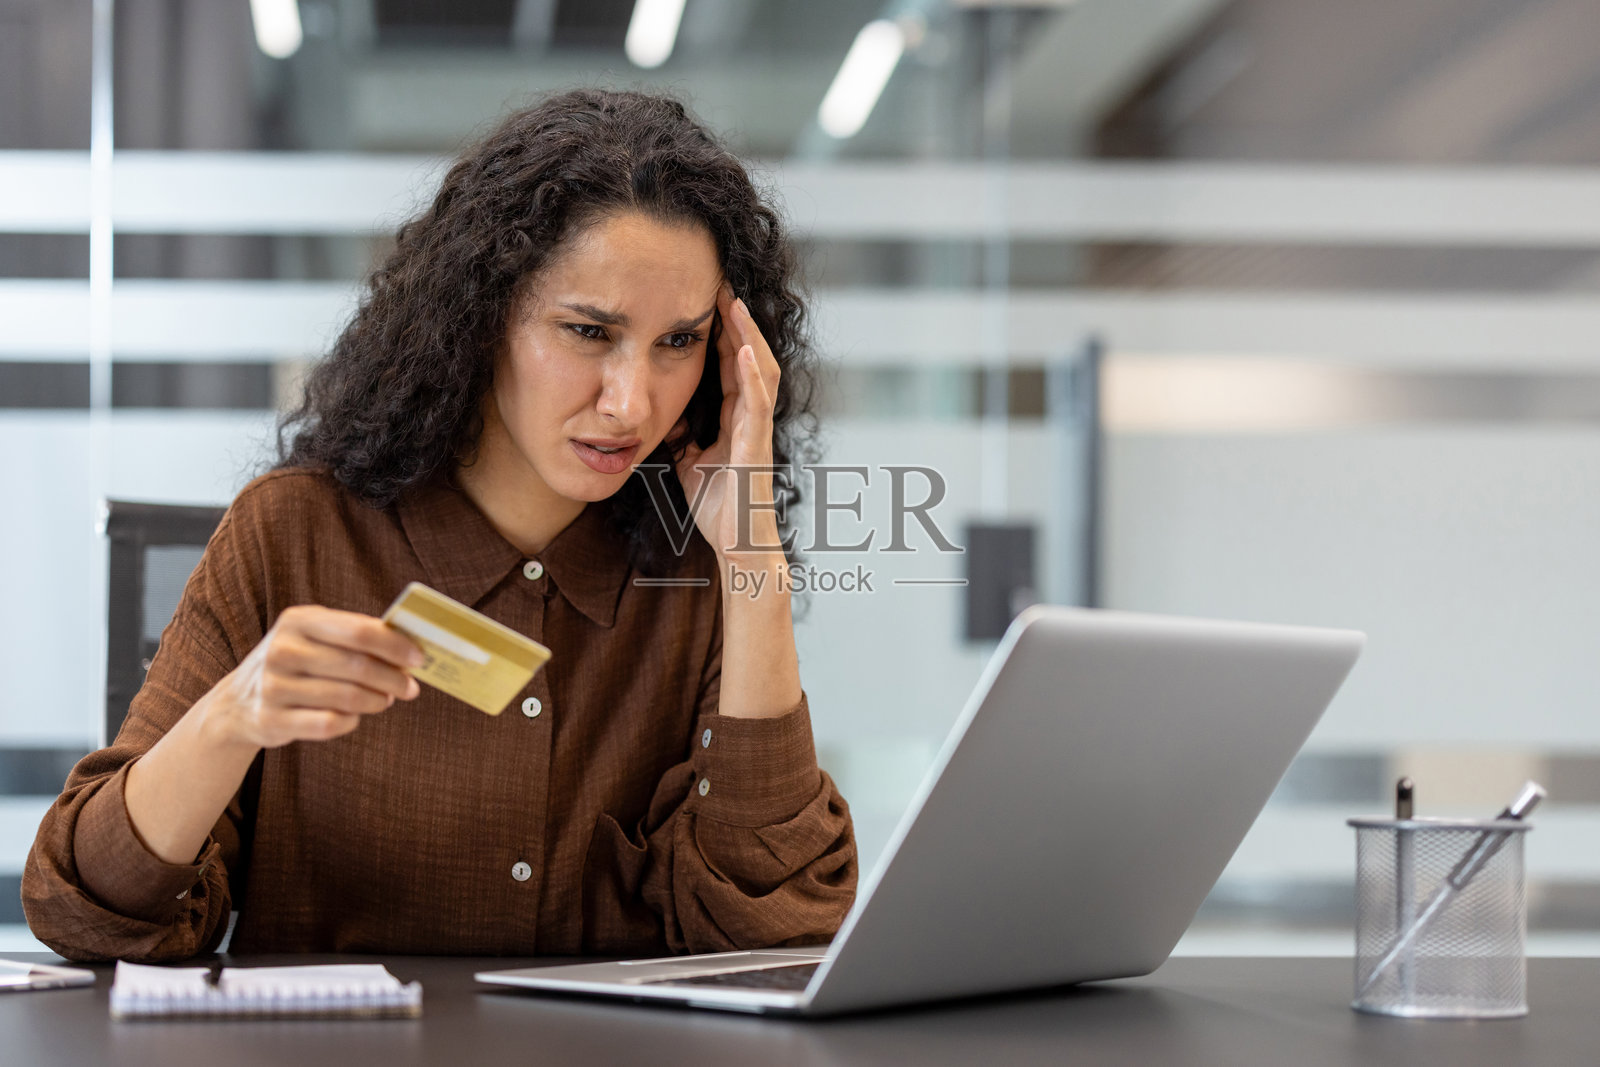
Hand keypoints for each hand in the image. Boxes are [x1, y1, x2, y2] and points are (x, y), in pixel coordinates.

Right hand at [198, 604, 423, 749]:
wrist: (237, 702)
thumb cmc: (296, 662)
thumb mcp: (315, 637)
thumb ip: (356, 637)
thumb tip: (410, 649)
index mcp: (299, 620)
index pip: (358, 632)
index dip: (395, 646)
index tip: (420, 658)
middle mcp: (282, 650)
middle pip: (357, 666)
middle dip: (393, 679)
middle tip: (410, 688)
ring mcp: (273, 686)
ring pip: (348, 698)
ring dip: (377, 701)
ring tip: (385, 700)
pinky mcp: (271, 720)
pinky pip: (329, 724)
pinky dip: (351, 722)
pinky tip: (353, 717)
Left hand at [674, 283, 782, 557]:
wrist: (737, 546)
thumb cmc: (720, 509)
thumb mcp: (687, 462)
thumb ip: (681, 436)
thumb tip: (660, 413)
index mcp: (735, 419)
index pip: (730, 364)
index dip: (721, 331)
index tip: (704, 298)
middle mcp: (750, 418)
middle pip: (748, 356)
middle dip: (736, 321)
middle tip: (721, 283)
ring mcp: (757, 429)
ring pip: (760, 371)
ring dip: (748, 336)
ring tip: (734, 303)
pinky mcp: (758, 446)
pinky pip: (757, 404)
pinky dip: (752, 375)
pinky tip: (745, 349)